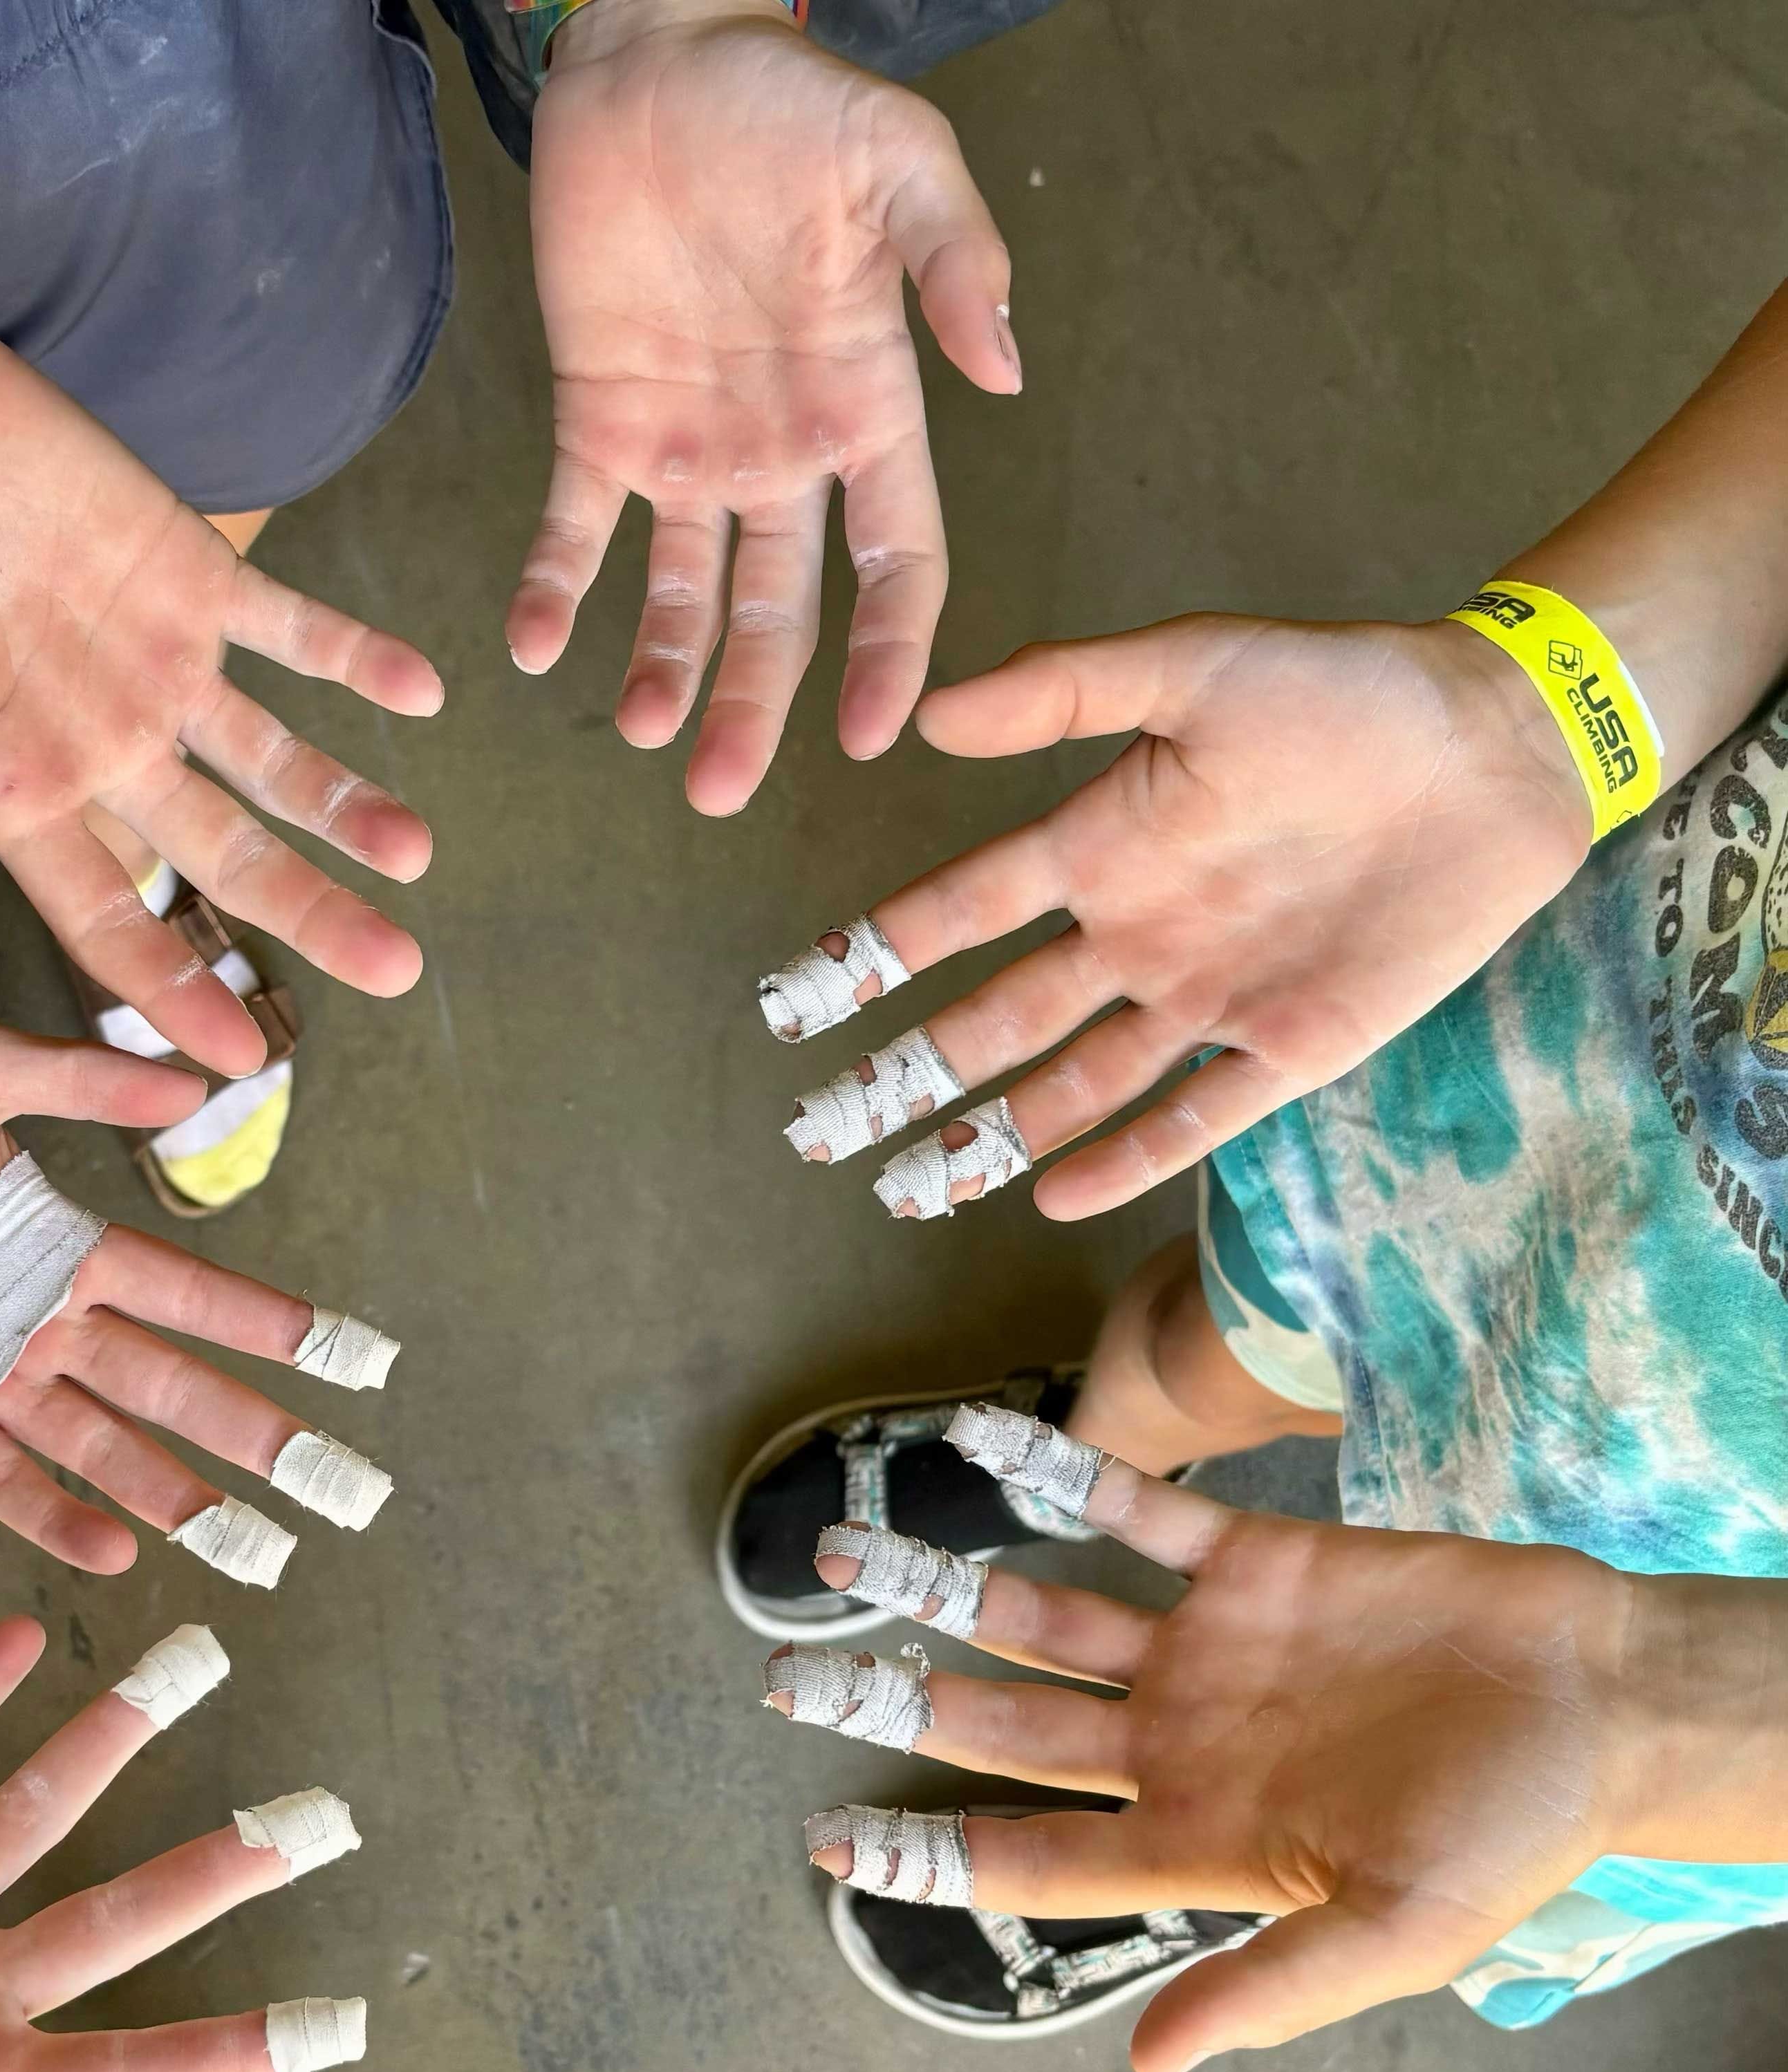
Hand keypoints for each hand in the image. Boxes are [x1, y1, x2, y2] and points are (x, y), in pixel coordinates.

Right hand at [0, 306, 445, 1075]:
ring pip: (273, 759)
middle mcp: (103, 746)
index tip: (240, 1064)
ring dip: (346, 803)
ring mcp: (154, 663)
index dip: (174, 992)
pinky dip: (353, 653)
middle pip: (225, 859)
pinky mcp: (186, 572)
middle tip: (397, 970)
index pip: (109, 920)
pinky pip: (289, 626)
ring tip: (418, 851)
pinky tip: (422, 691)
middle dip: (312, 915)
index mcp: (18, 789)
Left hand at [0, 1021, 372, 1570]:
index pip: (186, 1293)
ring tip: (241, 1535)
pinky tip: (116, 1548)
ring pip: (97, 1442)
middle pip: (163, 1385)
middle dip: (247, 1431)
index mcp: (59, 1238)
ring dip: (168, 1487)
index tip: (343, 1355)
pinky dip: (55, 1512)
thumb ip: (78, 1082)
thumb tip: (195, 1082)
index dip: (265, 1324)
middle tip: (327, 1479)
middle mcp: (33, 1313)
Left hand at [513, 0, 1015, 814]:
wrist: (658, 58)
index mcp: (866, 412)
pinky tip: (531, 648)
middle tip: (720, 790)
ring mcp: (688, 448)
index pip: (895, 566)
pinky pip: (574, 527)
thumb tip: (1005, 376)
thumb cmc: (791, 102)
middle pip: (780, 612)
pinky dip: (553, 588)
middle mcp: (781, 456)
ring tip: (647, 738)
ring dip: (665, 672)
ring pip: (683, 594)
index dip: (887, 653)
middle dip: (757, 703)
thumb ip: (957, 266)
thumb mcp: (901, 164)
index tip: (869, 734)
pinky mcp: (598, 422)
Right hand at [780, 615, 1589, 1215]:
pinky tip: (1052, 1194)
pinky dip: (1123, 1158)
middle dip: (902, 1078)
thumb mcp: (1193, 667)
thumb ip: (1062, 693)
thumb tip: (930, 713)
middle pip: (993, 1023)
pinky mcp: (1289, 1048)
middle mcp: (1135, 936)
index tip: (788, 1001)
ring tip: (909, 1186)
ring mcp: (1206, 999)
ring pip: (1072, 1086)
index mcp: (1099, 845)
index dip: (870, 957)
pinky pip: (1191, 1118)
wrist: (1494, 749)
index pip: (958, 915)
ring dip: (991, 1136)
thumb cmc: (1344, 692)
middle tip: (818, 1126)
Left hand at [798, 1453, 1658, 2071]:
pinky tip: (976, 1446)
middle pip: (1003, 1721)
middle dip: (895, 1697)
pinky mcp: (1257, 1559)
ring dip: (941, 1585)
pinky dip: (1057, 1479)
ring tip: (843, 1556)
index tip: (825, 1837)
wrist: (1607, 1702)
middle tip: (789, 1676)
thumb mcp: (1395, 1938)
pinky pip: (1134, 1512)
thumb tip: (1144, 2064)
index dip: (927, 1849)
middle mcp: (1178, 1738)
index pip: (1028, 1853)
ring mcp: (1209, 1646)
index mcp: (1195, 1837)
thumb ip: (1265, 1989)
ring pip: (1040, 1612)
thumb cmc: (1514, 1833)